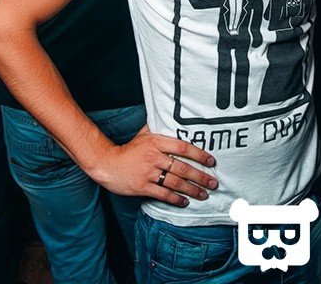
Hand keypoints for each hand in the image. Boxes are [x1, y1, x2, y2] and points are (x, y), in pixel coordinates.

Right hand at [90, 126, 219, 204]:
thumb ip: (159, 128)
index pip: (183, 147)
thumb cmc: (129, 149)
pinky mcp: (142, 187)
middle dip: (201, 176)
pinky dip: (176, 199)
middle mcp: (154, 157)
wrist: (107, 164)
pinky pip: (163, 194)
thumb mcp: (143, 134)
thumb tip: (172, 119)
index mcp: (157, 142)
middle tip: (213, 183)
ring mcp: (148, 173)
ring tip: (204, 194)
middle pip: (183, 168)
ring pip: (175, 182)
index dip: (199, 154)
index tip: (211, 161)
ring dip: (192, 189)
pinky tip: (185, 201)